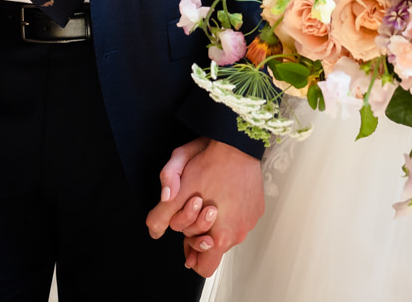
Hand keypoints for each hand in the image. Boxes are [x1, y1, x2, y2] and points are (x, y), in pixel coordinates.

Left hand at [145, 138, 262, 277]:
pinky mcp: (257, 208)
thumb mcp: (177, 190)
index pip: (204, 268)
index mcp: (221, 237)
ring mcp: (250, 221)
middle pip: (214, 248)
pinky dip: (230, 211)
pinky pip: (240, 219)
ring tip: (209, 197)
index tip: (187, 238)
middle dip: (200, 233)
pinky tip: (223, 192)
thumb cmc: (209, 165)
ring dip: (216, 222)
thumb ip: (161, 216)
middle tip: (195, 208)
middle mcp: (239, 233)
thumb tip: (154, 231)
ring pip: (227, 232)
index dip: (191, 254)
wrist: (236, 143)